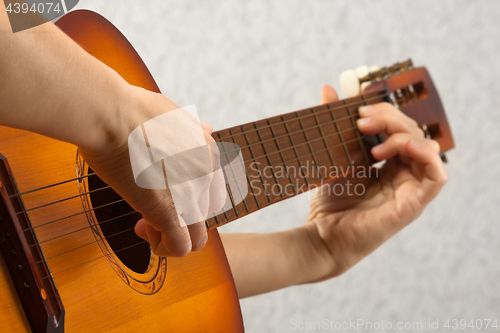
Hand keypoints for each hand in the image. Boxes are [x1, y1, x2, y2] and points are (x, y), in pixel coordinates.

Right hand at [80, 85, 215, 256]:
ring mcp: (189, 195)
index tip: (159, 188)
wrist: (111, 115)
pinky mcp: (168, 212)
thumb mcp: (172, 112)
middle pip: (202, 212)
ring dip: (171, 234)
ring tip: (146, 223)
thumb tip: (207, 129)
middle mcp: (206, 176)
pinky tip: (145, 232)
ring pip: (197, 236)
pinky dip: (164, 248)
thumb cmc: (132, 110)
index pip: (209, 188)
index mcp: (207, 152)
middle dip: (178, 215)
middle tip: (148, 209)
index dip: (185, 192)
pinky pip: (180, 247)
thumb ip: (192, 127)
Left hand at [302, 85, 447, 280]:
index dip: (386, 115)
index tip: (358, 111)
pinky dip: (426, 156)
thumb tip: (327, 90)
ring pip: (428, 150)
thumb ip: (334, 122)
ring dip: (405, 135)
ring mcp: (410, 191)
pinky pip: (437, 177)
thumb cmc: (328, 201)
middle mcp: (403, 176)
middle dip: (391, 119)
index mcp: (389, 165)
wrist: (320, 235)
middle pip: (414, 134)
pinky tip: (401, 147)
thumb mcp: (332, 154)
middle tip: (362, 120)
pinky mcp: (412, 206)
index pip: (401, 130)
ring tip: (374, 140)